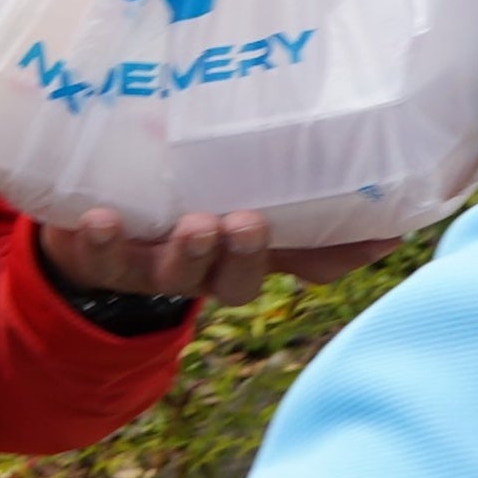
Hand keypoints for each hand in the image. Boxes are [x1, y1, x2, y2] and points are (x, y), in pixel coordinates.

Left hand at [44, 208, 398, 310]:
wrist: (84, 219)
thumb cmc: (178, 199)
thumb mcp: (240, 196)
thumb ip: (303, 205)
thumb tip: (394, 210)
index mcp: (242, 255)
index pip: (294, 261)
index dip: (323, 256)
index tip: (362, 235)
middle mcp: (201, 269)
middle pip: (230, 281)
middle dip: (242, 255)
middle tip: (248, 223)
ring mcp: (149, 266)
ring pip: (172, 272)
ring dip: (186, 252)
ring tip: (194, 223)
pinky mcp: (96, 255)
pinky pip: (96, 257)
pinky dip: (98, 241)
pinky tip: (100, 219)